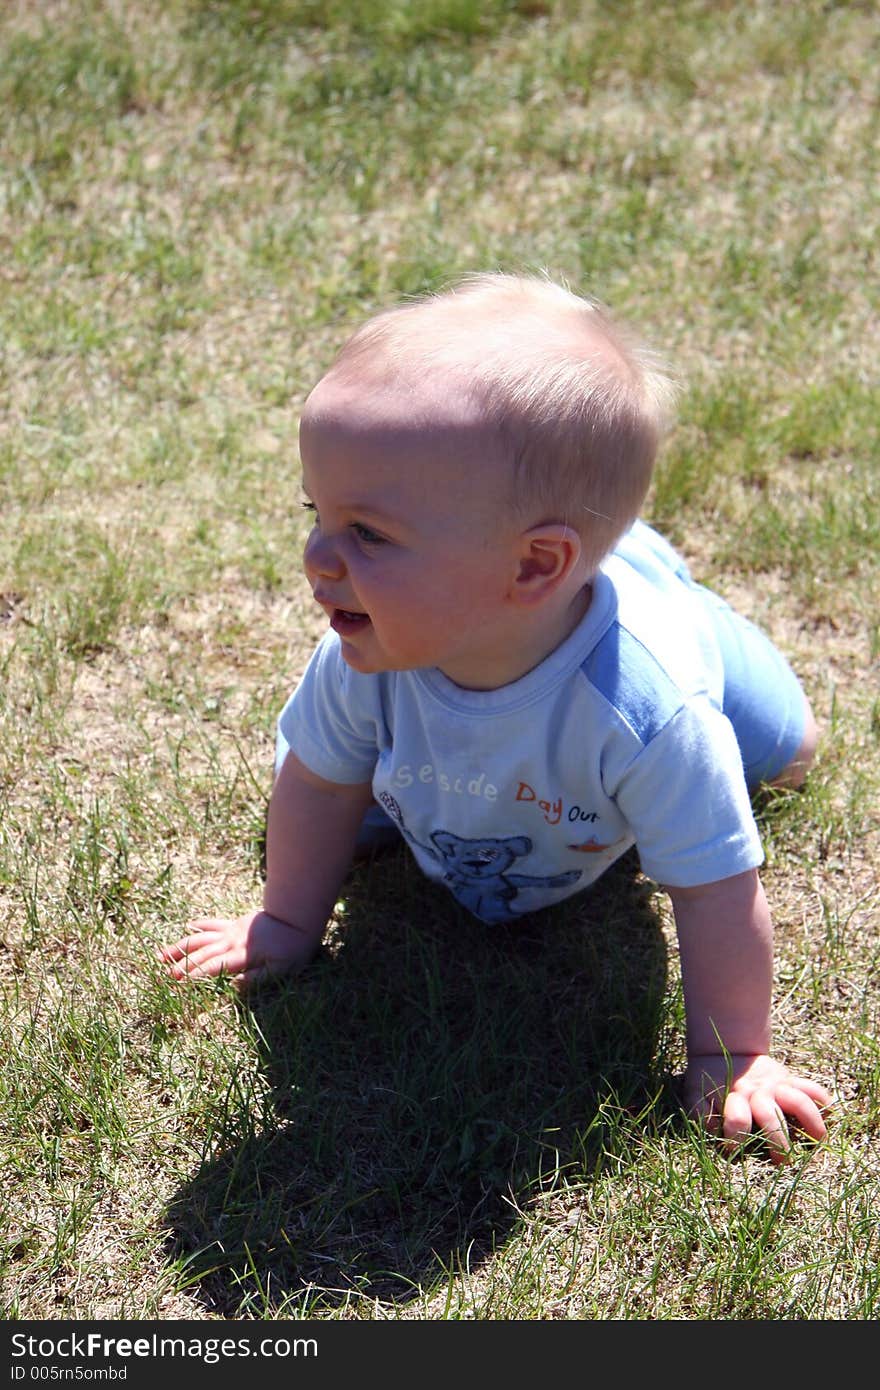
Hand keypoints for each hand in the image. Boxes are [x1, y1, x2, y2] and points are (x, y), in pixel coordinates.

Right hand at [158, 909, 320, 988]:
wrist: (297, 916)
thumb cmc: (293, 946)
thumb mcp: (282, 969)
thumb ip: (257, 978)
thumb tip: (234, 985)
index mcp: (242, 954)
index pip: (214, 966)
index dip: (196, 975)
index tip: (180, 983)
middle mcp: (231, 940)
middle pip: (202, 953)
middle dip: (182, 964)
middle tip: (165, 975)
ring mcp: (231, 930)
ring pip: (200, 937)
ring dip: (181, 946)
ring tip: (162, 954)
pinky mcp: (235, 922)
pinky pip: (213, 923)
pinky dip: (200, 925)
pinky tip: (188, 926)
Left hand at [684, 1052, 833, 1162]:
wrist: (723, 1049)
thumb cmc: (709, 1081)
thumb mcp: (696, 1095)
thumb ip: (700, 1114)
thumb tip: (714, 1131)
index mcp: (733, 1098)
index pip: (737, 1120)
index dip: (734, 1139)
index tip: (733, 1150)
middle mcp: (758, 1092)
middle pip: (771, 1118)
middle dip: (778, 1143)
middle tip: (784, 1163)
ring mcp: (776, 1085)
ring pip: (798, 1101)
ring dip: (810, 1123)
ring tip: (818, 1143)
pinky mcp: (789, 1079)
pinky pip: (811, 1087)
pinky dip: (823, 1100)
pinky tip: (830, 1115)